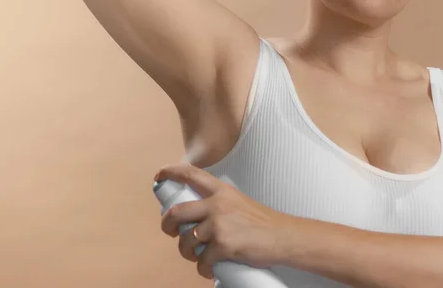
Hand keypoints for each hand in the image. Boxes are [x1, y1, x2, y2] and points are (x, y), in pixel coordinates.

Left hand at [154, 163, 291, 279]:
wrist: (283, 237)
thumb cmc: (263, 223)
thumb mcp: (239, 203)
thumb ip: (218, 205)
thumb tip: (197, 219)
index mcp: (221, 191)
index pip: (191, 174)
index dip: (170, 172)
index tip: (158, 176)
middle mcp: (217, 205)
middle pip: (177, 213)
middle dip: (167, 225)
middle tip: (170, 231)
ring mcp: (218, 225)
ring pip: (186, 241)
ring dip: (187, 253)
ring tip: (196, 256)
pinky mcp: (223, 245)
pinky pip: (202, 261)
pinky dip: (203, 268)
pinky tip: (209, 269)